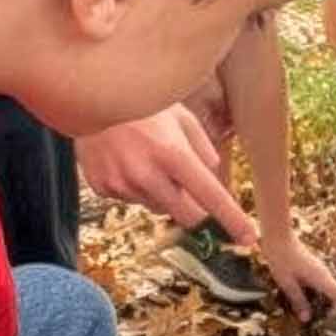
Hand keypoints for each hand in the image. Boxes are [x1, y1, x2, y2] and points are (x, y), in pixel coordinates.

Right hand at [75, 108, 255, 243]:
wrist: (86, 96)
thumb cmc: (141, 104)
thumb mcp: (180, 116)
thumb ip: (202, 146)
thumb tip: (212, 174)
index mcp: (174, 152)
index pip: (211, 196)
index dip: (232, 220)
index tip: (250, 238)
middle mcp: (148, 173)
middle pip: (187, 216)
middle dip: (197, 209)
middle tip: (191, 188)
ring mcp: (122, 183)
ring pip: (158, 207)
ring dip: (163, 193)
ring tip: (147, 157)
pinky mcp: (103, 188)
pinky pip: (131, 199)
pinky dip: (136, 187)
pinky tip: (126, 160)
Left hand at [260, 231, 335, 321]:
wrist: (278, 236)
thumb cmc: (281, 259)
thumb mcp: (287, 284)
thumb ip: (298, 301)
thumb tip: (307, 319)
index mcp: (321, 278)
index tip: (324, 318)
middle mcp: (324, 273)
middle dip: (328, 308)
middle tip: (311, 317)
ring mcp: (320, 269)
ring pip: (328, 288)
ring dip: (320, 300)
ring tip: (303, 308)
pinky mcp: (313, 266)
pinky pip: (320, 283)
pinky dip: (314, 292)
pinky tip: (298, 294)